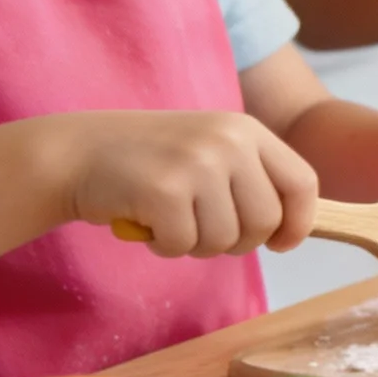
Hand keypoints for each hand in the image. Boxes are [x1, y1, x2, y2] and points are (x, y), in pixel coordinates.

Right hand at [60, 110, 317, 257]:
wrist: (75, 153)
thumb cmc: (148, 162)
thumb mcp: (210, 152)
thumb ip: (251, 180)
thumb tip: (293, 229)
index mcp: (247, 130)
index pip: (302, 183)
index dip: (298, 222)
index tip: (281, 244)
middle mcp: (229, 141)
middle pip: (265, 221)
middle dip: (237, 242)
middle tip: (200, 230)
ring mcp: (197, 162)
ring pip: (225, 239)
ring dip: (195, 244)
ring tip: (168, 218)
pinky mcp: (164, 190)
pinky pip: (184, 245)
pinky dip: (164, 246)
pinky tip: (144, 220)